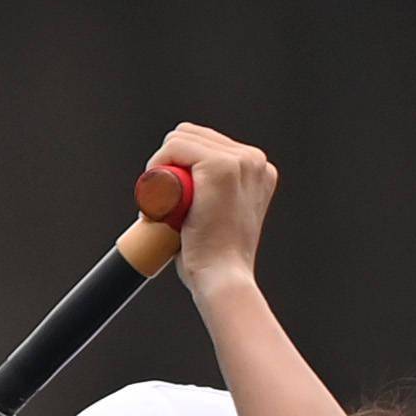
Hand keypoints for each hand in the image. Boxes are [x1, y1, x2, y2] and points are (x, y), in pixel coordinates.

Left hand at [145, 121, 276, 291]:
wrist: (223, 279)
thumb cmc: (216, 260)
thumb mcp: (222, 220)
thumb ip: (215, 201)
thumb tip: (187, 202)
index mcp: (257, 170)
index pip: (204, 145)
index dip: (180, 167)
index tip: (173, 202)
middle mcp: (254, 160)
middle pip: (192, 136)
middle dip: (170, 164)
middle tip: (164, 205)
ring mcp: (239, 160)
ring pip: (180, 139)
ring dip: (162, 166)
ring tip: (165, 204)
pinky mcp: (221, 165)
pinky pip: (174, 146)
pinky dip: (157, 165)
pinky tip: (161, 194)